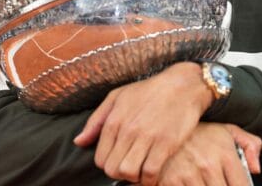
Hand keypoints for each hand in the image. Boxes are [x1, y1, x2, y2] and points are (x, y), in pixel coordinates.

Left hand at [74, 62, 214, 183]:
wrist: (182, 86)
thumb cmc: (149, 91)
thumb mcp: (117, 97)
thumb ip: (96, 121)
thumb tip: (78, 142)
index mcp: (114, 120)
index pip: (100, 159)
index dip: (108, 165)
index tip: (119, 160)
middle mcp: (128, 130)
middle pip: (112, 169)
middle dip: (120, 174)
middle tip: (130, 168)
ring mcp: (147, 138)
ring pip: (129, 173)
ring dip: (134, 177)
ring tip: (141, 170)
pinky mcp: (166, 144)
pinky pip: (150, 172)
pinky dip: (149, 179)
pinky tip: (153, 172)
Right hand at [157, 122, 261, 185]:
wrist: (165, 122)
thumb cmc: (201, 132)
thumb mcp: (228, 131)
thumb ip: (250, 145)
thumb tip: (256, 169)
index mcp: (225, 154)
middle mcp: (207, 165)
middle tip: (216, 182)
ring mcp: (187, 175)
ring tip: (205, 181)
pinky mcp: (169, 181)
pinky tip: (191, 183)